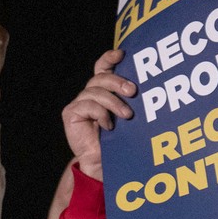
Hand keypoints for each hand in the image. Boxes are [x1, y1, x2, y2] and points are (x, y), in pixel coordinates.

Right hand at [61, 49, 135, 180]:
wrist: (103, 164)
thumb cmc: (118, 141)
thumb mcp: (127, 117)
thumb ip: (129, 100)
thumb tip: (147, 84)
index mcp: (102, 91)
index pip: (102, 67)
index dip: (109, 58)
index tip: (122, 53)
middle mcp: (89, 94)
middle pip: (101, 78)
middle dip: (118, 81)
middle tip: (133, 91)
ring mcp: (79, 103)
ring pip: (96, 92)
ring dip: (114, 103)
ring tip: (127, 116)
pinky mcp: (70, 113)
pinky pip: (88, 105)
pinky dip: (101, 114)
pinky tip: (109, 126)